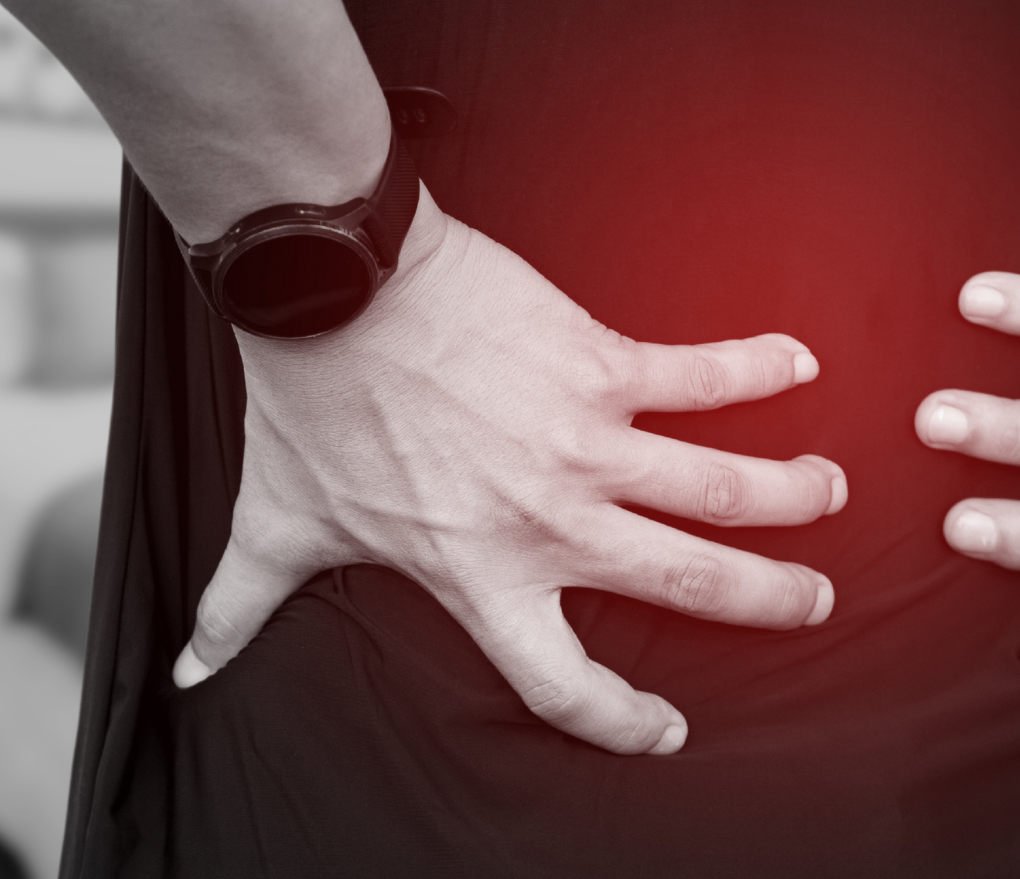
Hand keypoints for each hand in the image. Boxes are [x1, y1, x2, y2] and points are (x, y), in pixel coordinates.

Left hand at [176, 187, 847, 754]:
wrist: (335, 287)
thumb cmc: (310, 406)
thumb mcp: (279, 523)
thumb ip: (243, 605)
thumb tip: (189, 669)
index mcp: (480, 576)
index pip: (566, 684)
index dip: (623, 722)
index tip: (665, 732)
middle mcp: (550, 523)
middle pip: (692, 584)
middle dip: (769, 600)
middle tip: (814, 599)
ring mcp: (587, 441)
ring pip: (724, 485)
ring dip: (789, 493)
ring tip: (829, 493)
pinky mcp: (599, 360)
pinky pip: (702, 374)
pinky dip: (759, 369)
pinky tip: (799, 363)